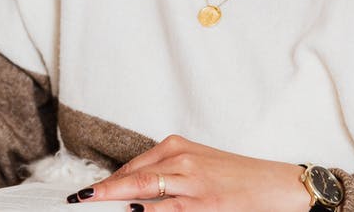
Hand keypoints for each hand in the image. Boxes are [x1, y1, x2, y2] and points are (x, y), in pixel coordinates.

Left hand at [67, 135, 310, 211]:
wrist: (274, 184)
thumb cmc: (236, 176)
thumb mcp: (198, 164)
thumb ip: (167, 171)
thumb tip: (133, 192)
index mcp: (177, 146)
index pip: (133, 165)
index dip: (108, 181)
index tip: (88, 191)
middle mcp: (182, 160)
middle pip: (133, 177)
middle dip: (104, 190)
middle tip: (79, 198)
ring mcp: (193, 182)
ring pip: (145, 191)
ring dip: (117, 201)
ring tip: (95, 204)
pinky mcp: (205, 203)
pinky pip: (169, 209)